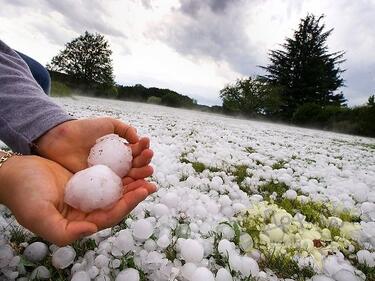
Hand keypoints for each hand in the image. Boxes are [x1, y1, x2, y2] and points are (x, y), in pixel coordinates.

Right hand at [0, 155, 155, 245]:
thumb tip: (92, 229)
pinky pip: (108, 176)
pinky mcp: (87, 179)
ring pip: (115, 189)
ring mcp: (88, 194)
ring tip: (147, 168)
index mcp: (80, 221)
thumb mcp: (38, 216)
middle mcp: (87, 209)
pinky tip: (130, 161)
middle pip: (118, 203)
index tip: (143, 190)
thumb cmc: (23, 195)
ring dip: (132, 180)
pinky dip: (120, 170)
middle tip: (151, 180)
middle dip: (136, 192)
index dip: (128, 204)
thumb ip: (63, 231)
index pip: (110, 216)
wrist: (14, 173)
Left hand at [34, 118, 152, 179]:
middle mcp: (116, 165)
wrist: (61, 139)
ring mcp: (108, 176)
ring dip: (142, 174)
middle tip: (148, 157)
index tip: (146, 144)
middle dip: (145, 161)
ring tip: (149, 169)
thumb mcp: (107, 124)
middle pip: (136, 166)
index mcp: (119, 151)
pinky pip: (116, 187)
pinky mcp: (99, 185)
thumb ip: (124, 129)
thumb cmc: (83, 130)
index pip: (136, 153)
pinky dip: (128, 187)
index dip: (143, 149)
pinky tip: (136, 183)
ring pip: (129, 177)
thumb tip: (139, 138)